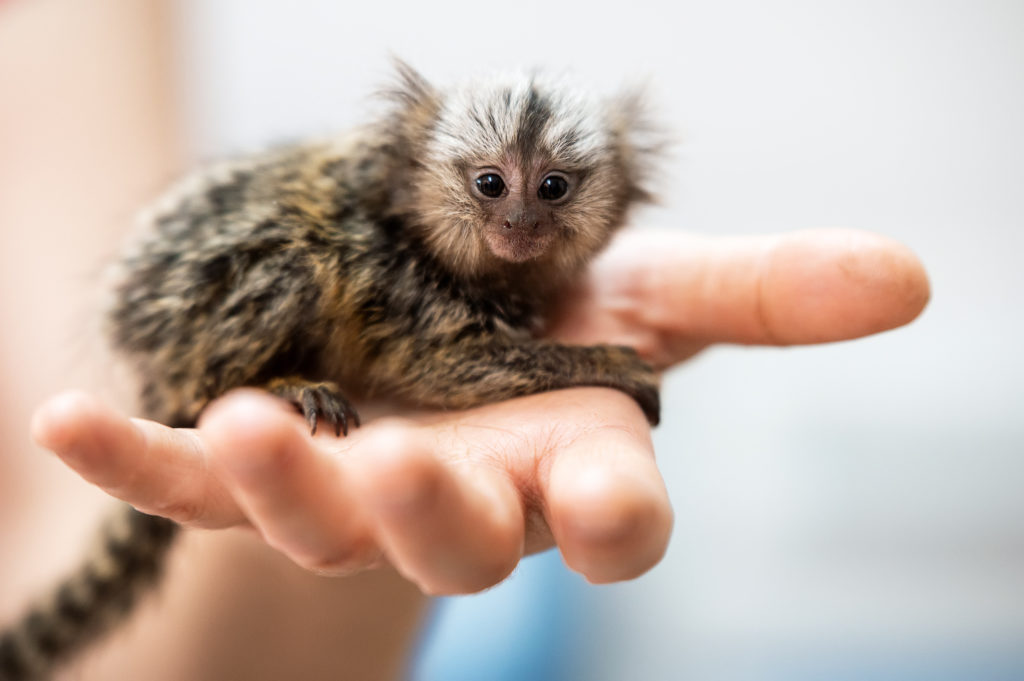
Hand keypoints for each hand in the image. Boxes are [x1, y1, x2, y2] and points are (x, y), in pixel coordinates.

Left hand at [31, 228, 927, 594]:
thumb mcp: (649, 287)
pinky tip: (68, 417)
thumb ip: (766, 293)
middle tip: (410, 477)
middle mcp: (462, 493)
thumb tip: (910, 276)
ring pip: (320, 518)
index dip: (612, 524)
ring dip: (288, 482)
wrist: (428, 317)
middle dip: (440, 518)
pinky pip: (182, 483)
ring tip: (250, 426)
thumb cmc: (547, 313)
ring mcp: (351, 487)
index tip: (606, 509)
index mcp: (562, 457)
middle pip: (457, 536)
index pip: (607, 516)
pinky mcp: (249, 470)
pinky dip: (131, 455)